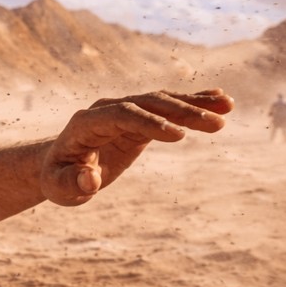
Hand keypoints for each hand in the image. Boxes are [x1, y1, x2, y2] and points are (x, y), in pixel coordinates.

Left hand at [40, 89, 232, 205]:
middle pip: (147, 104)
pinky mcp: (139, 118)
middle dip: (181, 112)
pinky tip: (219, 99)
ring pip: (161, 101)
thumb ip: (72, 183)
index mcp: (86, 123)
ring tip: (227, 107)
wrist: (58, 164)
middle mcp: (106, 109)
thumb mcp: (58, 187)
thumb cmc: (58, 178)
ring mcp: (124, 110)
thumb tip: (90, 179)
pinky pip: (167, 108)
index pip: (121, 115)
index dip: (149, 123)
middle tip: (217, 125)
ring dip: (194, 104)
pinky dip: (192, 102)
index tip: (179, 136)